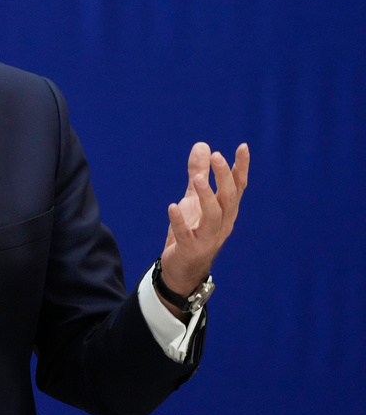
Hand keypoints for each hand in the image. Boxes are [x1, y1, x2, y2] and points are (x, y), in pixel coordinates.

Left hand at [159, 142, 249, 303]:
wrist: (182, 269)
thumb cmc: (191, 231)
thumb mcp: (194, 199)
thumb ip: (199, 174)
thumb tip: (203, 145)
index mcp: (226, 211)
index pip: (237, 187)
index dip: (241, 168)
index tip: (242, 147)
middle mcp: (222, 224)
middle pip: (229, 198)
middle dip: (224, 177)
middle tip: (217, 156)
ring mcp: (208, 238)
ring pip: (214, 216)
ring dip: (207, 197)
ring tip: (198, 179)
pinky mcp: (191, 250)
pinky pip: (186, 235)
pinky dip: (179, 222)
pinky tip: (172, 207)